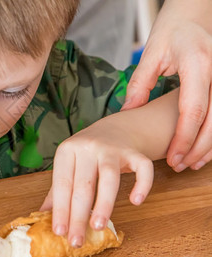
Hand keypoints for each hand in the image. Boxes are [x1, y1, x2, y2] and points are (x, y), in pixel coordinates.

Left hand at [40, 118, 152, 247]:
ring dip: (103, 204)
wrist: (114, 129)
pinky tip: (135, 201)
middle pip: (83, 185)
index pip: (62, 185)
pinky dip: (142, 185)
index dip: (60, 210)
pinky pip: (142, 168)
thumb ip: (58, 189)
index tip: (59, 232)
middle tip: (76, 240)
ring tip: (97, 226)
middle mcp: (87, 147)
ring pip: (108, 178)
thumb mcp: (68, 165)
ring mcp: (112, 148)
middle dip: (78, 216)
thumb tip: (43, 216)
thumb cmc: (86, 154)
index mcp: (67, 151)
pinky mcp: (134, 151)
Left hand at [122, 0, 211, 171]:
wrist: (195, 11)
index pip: (193, 111)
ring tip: (191, 162)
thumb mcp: (151, 54)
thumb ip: (140, 84)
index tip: (172, 158)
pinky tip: (202, 148)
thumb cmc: (172, 28)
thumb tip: (128, 112)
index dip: (183, 139)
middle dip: (197, 148)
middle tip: (180, 165)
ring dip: (209, 145)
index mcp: (198, 66)